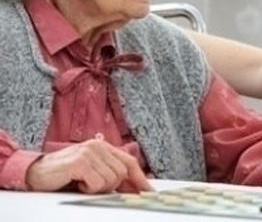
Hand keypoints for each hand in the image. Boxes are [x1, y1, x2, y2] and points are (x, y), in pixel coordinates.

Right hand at [26, 139, 152, 193]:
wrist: (36, 172)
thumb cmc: (64, 174)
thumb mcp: (91, 171)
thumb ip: (110, 173)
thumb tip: (134, 188)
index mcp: (103, 146)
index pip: (129, 162)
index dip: (140, 178)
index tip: (149, 191)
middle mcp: (98, 146)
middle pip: (122, 173)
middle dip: (112, 186)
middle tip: (92, 186)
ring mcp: (90, 152)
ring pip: (111, 180)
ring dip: (98, 188)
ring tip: (82, 183)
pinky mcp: (81, 162)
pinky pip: (98, 183)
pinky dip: (88, 189)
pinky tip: (77, 183)